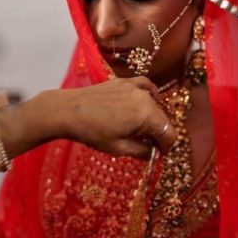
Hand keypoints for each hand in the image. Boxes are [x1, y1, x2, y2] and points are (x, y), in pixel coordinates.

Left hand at [0, 77, 176, 159]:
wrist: (68, 111)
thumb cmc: (92, 132)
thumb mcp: (118, 148)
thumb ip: (142, 151)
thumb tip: (153, 153)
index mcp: (147, 115)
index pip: (169, 133)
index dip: (166, 147)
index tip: (158, 155)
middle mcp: (145, 98)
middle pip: (163, 119)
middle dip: (159, 134)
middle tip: (148, 146)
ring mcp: (135, 86)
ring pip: (155, 104)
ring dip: (153, 118)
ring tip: (141, 130)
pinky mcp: (124, 81)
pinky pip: (145, 87)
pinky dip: (149, 96)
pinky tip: (147, 102)